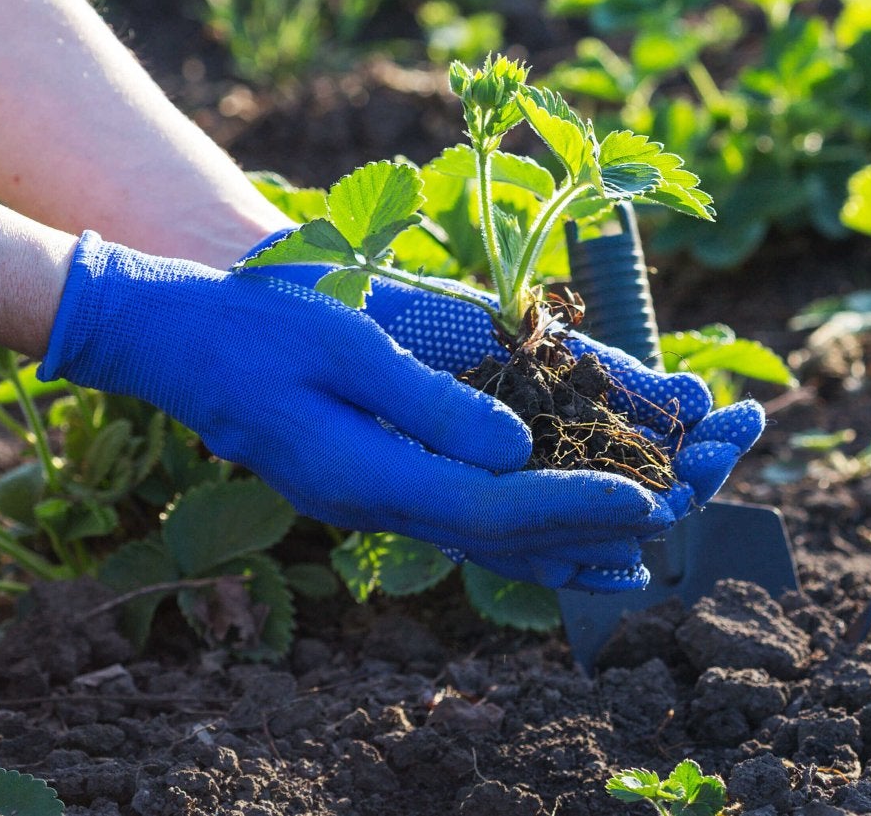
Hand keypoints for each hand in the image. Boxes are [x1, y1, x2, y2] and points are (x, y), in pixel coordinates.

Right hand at [239, 234, 765, 586]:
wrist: (180, 335)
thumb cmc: (260, 322)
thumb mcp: (348, 343)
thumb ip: (431, 401)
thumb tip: (520, 453)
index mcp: (370, 474)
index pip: (499, 507)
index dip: (583, 505)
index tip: (656, 500)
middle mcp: (382, 505)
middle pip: (511, 539)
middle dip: (603, 526)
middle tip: (690, 509)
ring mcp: (379, 502)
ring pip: (494, 546)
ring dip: (578, 546)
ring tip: (659, 548)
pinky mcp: (382, 484)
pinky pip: (469, 528)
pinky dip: (532, 537)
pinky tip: (579, 544)